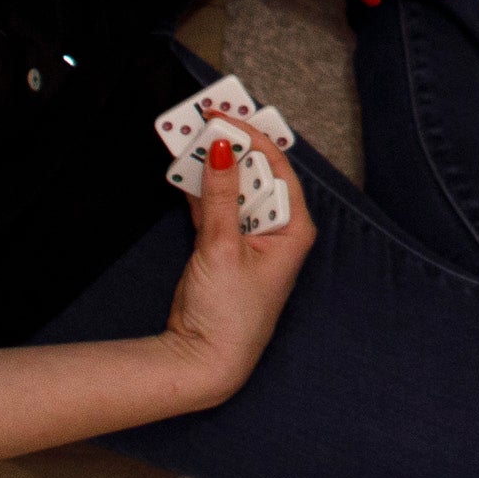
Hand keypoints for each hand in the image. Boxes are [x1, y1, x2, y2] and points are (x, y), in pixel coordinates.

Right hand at [158, 137, 316, 401]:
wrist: (204, 361)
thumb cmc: (229, 314)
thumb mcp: (222, 247)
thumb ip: (221, 197)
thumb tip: (224, 149)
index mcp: (293, 229)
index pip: (277, 169)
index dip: (253, 138)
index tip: (226, 116)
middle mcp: (276, 231)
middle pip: (256, 175)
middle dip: (231, 147)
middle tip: (206, 118)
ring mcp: (250, 239)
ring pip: (232, 189)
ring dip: (212, 166)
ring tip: (190, 135)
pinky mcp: (224, 248)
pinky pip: (215, 207)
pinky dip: (200, 189)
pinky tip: (184, 167)